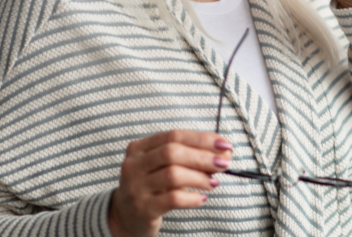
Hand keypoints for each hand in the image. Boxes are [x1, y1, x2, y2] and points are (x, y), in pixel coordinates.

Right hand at [109, 130, 232, 236]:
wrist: (126, 217)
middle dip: (202, 156)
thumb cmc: (152, 187)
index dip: (202, 139)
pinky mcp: (143, 208)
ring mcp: (136, 187)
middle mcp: (133, 165)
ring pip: (172, 175)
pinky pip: (172, 199)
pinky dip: (192, 197)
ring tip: (214, 182)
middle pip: (172, 152)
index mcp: (139, 148)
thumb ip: (191, 157)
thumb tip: (224, 153)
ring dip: (200, 177)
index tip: (225, 144)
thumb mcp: (165, 167)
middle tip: (223, 163)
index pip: (174, 136)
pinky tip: (202, 198)